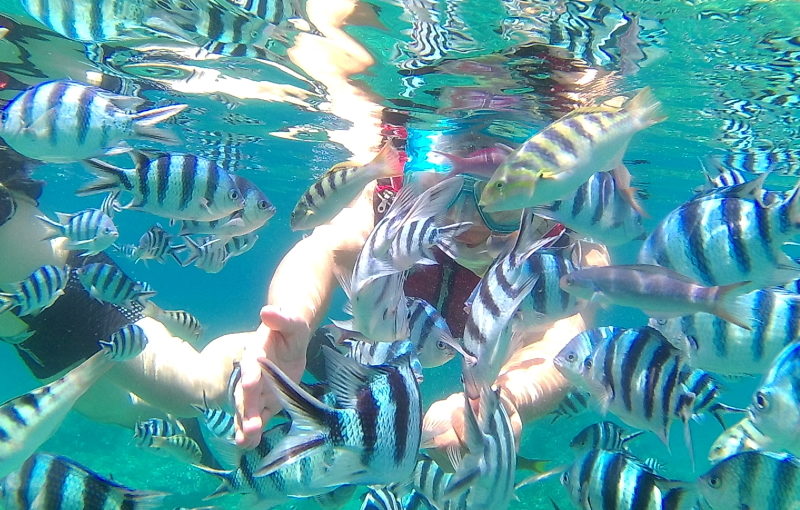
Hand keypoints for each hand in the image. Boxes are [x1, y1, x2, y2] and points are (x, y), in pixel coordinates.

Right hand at [234, 305, 310, 448]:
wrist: (290, 342)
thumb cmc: (290, 331)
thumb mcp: (292, 323)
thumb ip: (282, 319)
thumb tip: (268, 310)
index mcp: (255, 354)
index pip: (251, 365)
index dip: (250, 375)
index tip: (250, 385)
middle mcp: (252, 374)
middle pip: (246, 393)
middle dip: (246, 409)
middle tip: (249, 426)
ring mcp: (257, 391)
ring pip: (248, 409)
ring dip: (246, 425)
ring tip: (245, 441)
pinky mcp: (264, 402)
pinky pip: (258, 417)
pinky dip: (253, 431)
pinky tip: (249, 444)